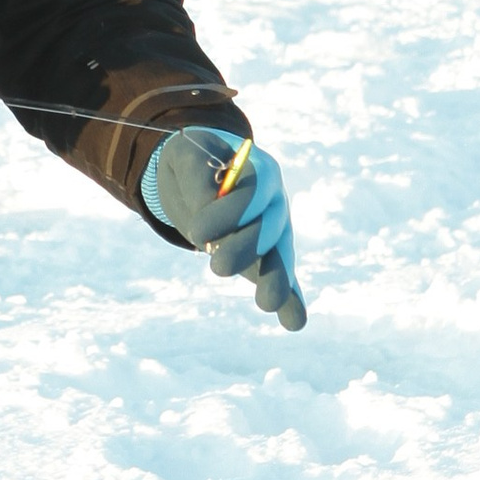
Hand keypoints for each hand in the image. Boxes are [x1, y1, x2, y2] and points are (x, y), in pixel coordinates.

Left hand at [141, 127, 306, 330]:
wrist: (201, 174)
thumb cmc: (193, 163)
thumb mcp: (185, 158)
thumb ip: (196, 177)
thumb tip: (207, 210)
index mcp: (260, 170)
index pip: (253, 193)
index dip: (228, 214)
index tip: (197, 233)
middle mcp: (274, 202)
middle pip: (267, 228)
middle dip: (244, 249)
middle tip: (216, 268)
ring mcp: (276, 231)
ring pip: (278, 256)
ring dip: (275, 280)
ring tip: (266, 303)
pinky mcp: (269, 257)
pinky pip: (283, 278)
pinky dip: (290, 301)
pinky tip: (294, 321)